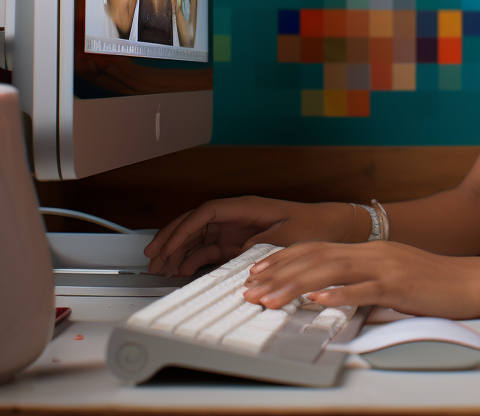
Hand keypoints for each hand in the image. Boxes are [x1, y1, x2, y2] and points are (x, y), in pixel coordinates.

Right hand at [145, 196, 353, 275]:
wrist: (327, 227)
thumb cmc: (310, 226)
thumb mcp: (286, 237)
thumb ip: (260, 244)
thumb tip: (235, 254)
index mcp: (246, 207)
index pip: (206, 213)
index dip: (184, 228)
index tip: (168, 245)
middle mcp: (236, 215)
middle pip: (195, 222)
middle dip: (171, 238)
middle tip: (152, 257)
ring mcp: (235, 229)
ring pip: (197, 236)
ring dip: (178, 250)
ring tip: (159, 267)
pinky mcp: (237, 242)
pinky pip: (208, 248)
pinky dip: (192, 258)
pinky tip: (180, 270)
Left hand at [242, 241, 479, 319]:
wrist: (471, 279)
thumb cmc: (434, 283)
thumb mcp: (391, 275)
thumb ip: (361, 278)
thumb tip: (327, 291)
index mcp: (368, 249)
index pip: (317, 249)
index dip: (284, 258)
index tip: (257, 271)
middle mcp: (372, 252)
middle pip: (316, 258)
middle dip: (279, 273)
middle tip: (250, 289)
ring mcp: (385, 266)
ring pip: (332, 271)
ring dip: (297, 285)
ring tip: (271, 297)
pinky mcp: (400, 285)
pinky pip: (364, 288)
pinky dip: (339, 293)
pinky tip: (318, 299)